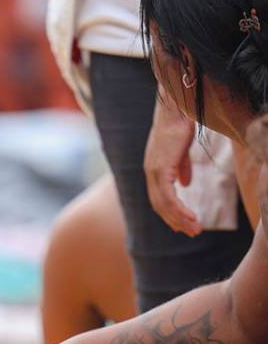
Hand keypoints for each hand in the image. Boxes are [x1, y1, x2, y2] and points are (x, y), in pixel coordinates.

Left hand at [144, 89, 200, 236]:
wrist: (176, 111)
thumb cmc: (179, 126)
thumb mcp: (180, 151)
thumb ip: (181, 169)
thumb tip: (185, 184)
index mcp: (154, 171)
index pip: (159, 199)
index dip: (170, 213)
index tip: (183, 224)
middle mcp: (150, 174)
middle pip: (159, 206)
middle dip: (175, 221)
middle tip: (191, 232)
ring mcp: (153, 173)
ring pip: (164, 205)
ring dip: (179, 219)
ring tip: (194, 229)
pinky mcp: (160, 170)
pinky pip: (168, 197)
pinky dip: (179, 209)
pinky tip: (190, 217)